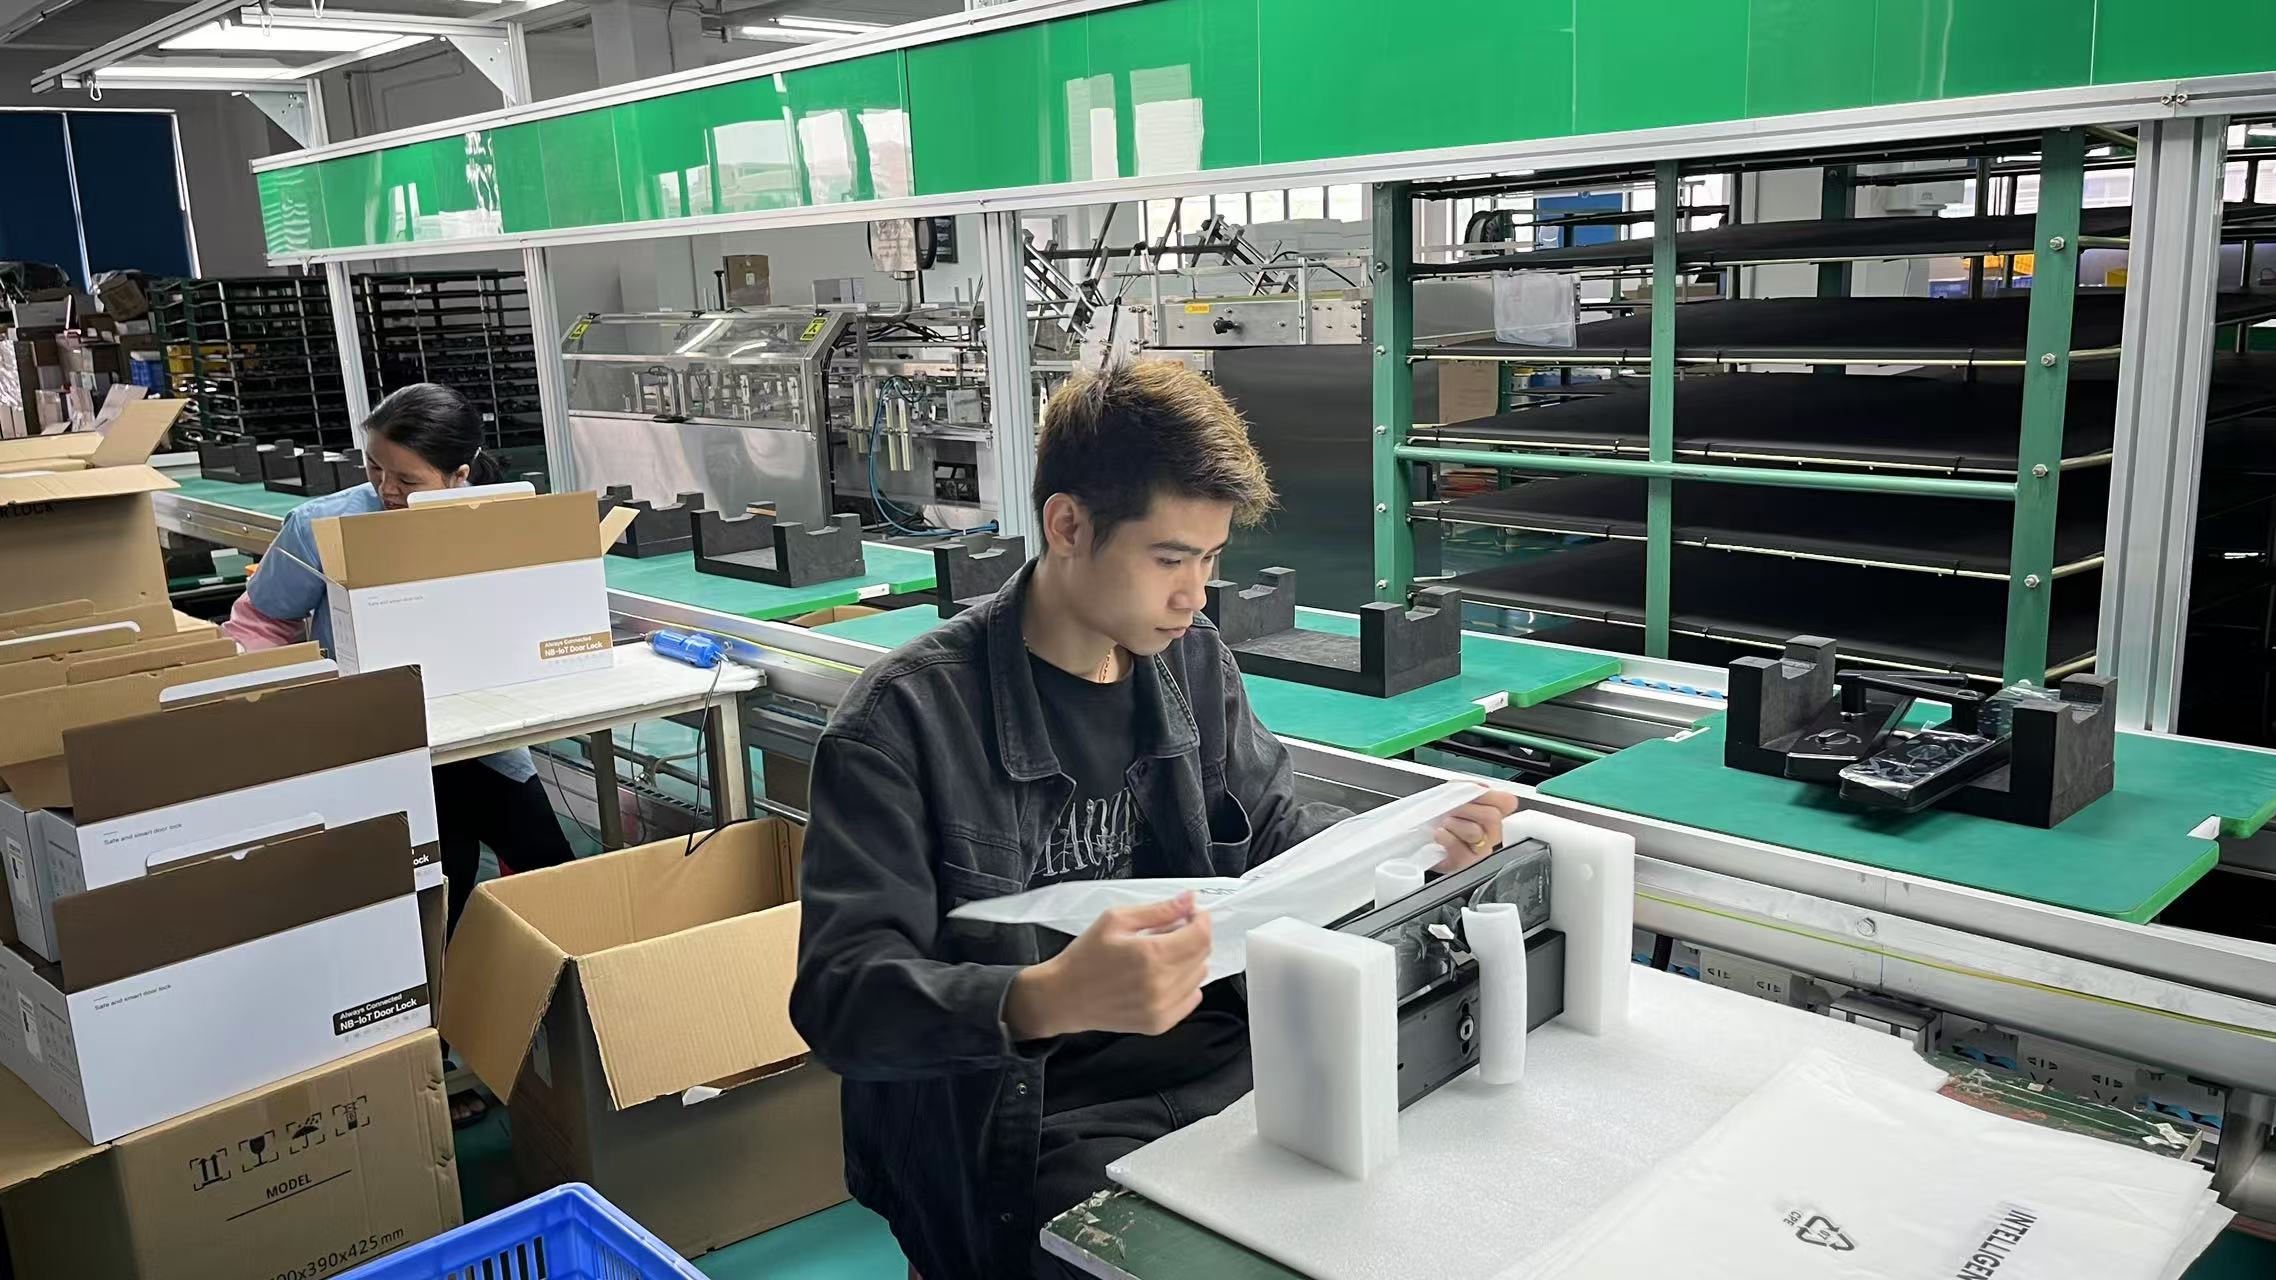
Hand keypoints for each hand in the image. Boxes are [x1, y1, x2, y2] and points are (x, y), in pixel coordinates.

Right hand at [1004, 893, 1212, 1039]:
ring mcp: (1162, 1008)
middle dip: (1194, 936)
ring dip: (1189, 960)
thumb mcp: (1116, 920)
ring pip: (1199, 976)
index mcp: (1150, 955)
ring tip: (1161, 954)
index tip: (1190, 913)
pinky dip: (1185, 983)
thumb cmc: (1085, 955)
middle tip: (1170, 930)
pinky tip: (1162, 976)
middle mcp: (1161, 984)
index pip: (1200, 935)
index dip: (1200, 919)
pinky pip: (1192, 998)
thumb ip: (1158, 910)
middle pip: (1203, 954)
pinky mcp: (1159, 1024)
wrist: (1064, 997)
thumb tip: (1189, 899)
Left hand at [1429, 790, 1519, 872]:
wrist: (1420, 838)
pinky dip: (1446, 838)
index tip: (1472, 793)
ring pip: (1476, 832)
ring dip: (1455, 823)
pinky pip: (1460, 850)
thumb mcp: (1450, 795)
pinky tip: (1439, 834)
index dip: (1490, 796)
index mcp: (1492, 813)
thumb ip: (1465, 788)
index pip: (1507, 802)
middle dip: (1467, 808)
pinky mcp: (1464, 863)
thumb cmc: (1438, 817)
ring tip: (1444, 823)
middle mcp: (1490, 833)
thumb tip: (1479, 788)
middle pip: (1492, 817)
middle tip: (1453, 809)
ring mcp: (1479, 850)